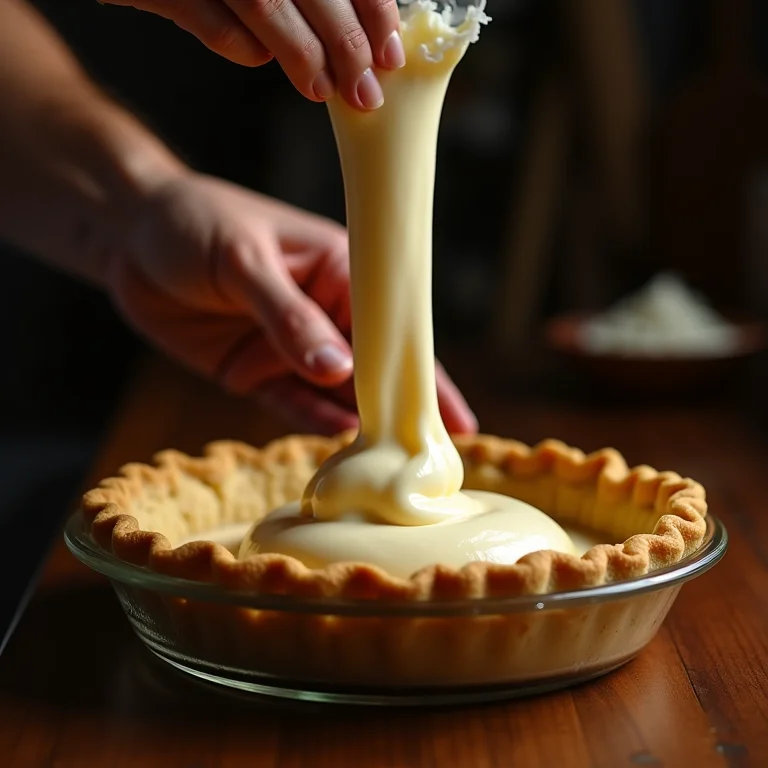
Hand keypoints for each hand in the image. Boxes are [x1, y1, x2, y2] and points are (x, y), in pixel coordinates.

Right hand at [100, 1, 404, 110]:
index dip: (374, 9)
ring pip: (266, 2)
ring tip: (322, 91)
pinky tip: (257, 59)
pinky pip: (203, 15)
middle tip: (365, 92)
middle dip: (347, 44)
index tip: (390, 54)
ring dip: (301, 53)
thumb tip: (350, 25)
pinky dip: (238, 44)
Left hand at [108, 171, 477, 435]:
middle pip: (375, 368)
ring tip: (396, 466)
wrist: (130, 237)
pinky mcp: (257, 373)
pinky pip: (294, 407)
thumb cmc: (194, 223)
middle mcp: (326, 313)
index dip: (423, 370)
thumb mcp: (242, 259)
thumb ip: (288, 316)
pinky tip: (342, 448)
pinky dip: (317, 426)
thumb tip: (338, 369)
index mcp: (340, 271)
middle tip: (433, 459)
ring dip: (364, 426)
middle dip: (402, 409)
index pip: (393, 326)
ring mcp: (292, 348)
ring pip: (339, 394)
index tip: (455, 417)